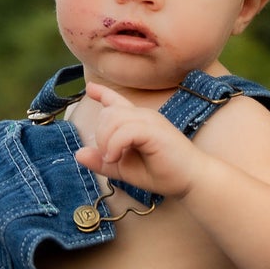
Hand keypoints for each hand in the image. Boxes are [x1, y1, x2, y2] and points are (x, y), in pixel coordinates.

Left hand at [73, 81, 200, 199]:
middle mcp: (143, 116)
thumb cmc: (163, 173)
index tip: (90, 88)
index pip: (118, 101)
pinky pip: (125, 130)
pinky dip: (114, 144)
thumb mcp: (125, 170)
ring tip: (112, 158)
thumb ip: (103, 162)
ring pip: (113, 118)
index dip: (103, 93)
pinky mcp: (154, 131)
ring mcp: (150, 121)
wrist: (191, 180)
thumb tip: (78, 153)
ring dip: (106, 140)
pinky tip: (115, 156)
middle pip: (108, 112)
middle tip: (108, 156)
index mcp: (138, 122)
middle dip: (100, 134)